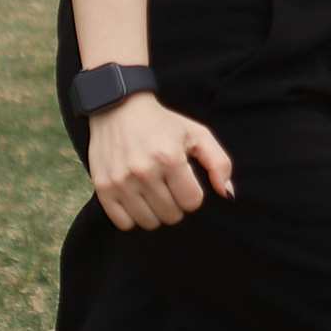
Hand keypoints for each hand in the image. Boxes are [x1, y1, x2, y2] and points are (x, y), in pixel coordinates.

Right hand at [88, 93, 234, 230]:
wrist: (117, 108)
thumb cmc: (162, 123)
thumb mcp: (197, 134)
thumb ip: (219, 163)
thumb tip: (227, 193)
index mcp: (170, 158)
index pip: (192, 203)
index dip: (192, 194)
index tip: (184, 181)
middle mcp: (144, 171)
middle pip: (172, 215)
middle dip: (175, 204)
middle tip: (168, 186)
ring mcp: (121, 181)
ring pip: (149, 222)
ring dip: (155, 212)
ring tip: (153, 192)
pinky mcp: (103, 187)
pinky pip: (124, 223)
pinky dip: (132, 216)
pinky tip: (136, 199)